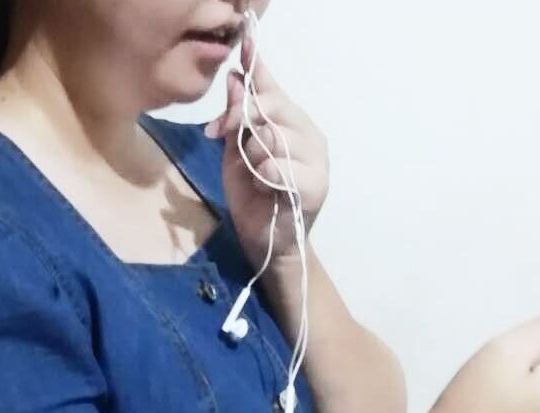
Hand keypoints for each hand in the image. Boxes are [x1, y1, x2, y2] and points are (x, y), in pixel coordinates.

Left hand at [204, 36, 329, 269]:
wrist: (265, 243)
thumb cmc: (253, 196)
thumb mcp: (235, 151)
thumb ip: (236, 117)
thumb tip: (233, 77)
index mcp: (292, 123)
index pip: (274, 88)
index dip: (258, 67)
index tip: (246, 44)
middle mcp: (309, 135)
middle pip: (272, 106)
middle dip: (241, 118)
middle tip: (222, 134)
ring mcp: (317, 159)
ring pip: (272, 137)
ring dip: (253, 157)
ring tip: (257, 177)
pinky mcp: (316, 185)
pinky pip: (278, 167)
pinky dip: (264, 178)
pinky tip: (267, 190)